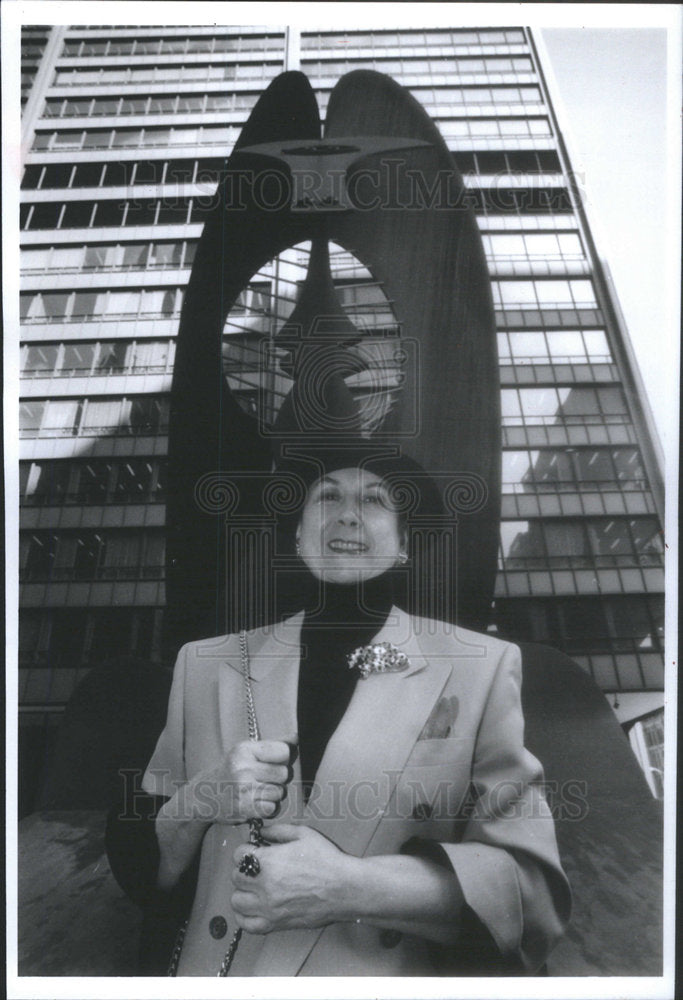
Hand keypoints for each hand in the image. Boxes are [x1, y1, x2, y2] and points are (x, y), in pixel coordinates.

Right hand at [191, 739, 293, 823]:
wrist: (201, 796)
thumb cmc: (230, 771)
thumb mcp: (245, 752)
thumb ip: (273, 745)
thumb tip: (298, 737)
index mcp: (244, 750)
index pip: (284, 752)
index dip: (284, 758)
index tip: (275, 761)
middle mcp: (243, 768)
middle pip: (284, 773)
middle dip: (279, 778)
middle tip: (264, 779)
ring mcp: (243, 790)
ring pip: (280, 792)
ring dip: (273, 794)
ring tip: (258, 791)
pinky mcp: (244, 809)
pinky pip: (272, 808)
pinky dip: (267, 808)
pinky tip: (255, 803)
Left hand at [231, 824, 356, 933]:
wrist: (344, 888)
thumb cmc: (326, 860)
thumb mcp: (303, 834)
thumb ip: (278, 831)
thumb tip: (262, 832)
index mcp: (267, 862)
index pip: (238, 855)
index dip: (246, 850)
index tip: (254, 850)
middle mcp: (263, 886)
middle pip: (235, 877)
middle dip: (244, 869)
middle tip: (257, 867)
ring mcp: (268, 908)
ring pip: (237, 902)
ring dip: (243, 892)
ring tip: (256, 887)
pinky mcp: (275, 924)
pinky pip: (247, 925)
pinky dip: (246, 916)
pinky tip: (255, 907)